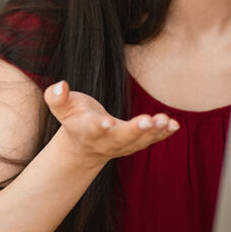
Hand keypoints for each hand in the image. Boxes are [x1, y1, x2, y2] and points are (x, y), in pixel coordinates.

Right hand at [43, 80, 178, 165]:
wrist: (84, 146)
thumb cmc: (74, 118)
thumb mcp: (61, 108)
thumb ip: (56, 97)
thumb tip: (60, 85)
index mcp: (86, 131)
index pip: (92, 129)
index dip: (99, 126)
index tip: (106, 122)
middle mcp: (105, 141)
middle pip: (120, 138)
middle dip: (134, 130)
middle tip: (147, 121)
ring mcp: (122, 145)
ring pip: (139, 141)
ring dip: (153, 132)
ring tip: (165, 121)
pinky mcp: (135, 143)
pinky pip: (150, 140)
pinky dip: (163, 134)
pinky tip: (174, 125)